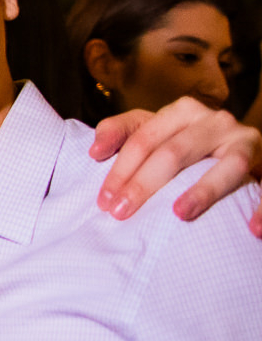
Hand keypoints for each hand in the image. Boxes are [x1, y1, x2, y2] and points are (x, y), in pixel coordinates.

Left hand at [89, 97, 261, 235]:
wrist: (233, 147)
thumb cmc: (183, 142)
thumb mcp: (152, 130)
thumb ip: (121, 131)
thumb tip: (95, 151)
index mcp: (183, 111)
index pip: (143, 139)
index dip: (120, 170)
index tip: (103, 201)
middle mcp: (215, 121)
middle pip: (174, 152)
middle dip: (144, 184)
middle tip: (121, 214)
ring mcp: (243, 141)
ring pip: (226, 165)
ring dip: (204, 191)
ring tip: (179, 214)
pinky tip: (252, 229)